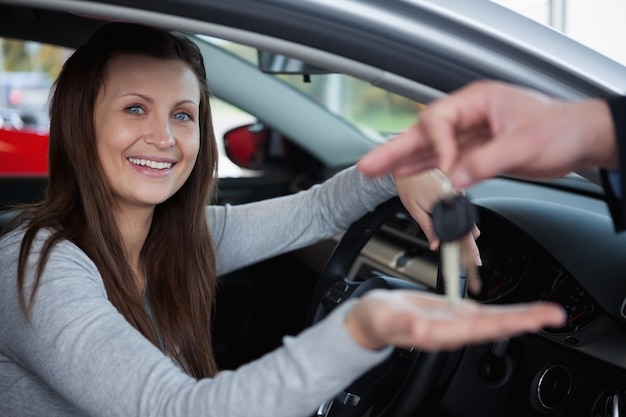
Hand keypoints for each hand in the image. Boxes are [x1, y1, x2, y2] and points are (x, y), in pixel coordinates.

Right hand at [345, 289, 564, 350]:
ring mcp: (455, 323)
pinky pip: (484, 315)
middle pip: (496, 326)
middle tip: (556, 314)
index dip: (511, 322)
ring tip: (546, 313)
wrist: (370, 320)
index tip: (536, 319)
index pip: (483, 328)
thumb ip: (402, 325)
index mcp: (442, 332)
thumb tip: (421, 331)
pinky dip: (504, 312)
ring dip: (521, 317)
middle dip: (527, 320)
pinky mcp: (452, 314)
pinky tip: (517, 312)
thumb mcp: (383, 317)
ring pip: (494, 321)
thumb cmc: (375, 319)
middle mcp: (453, 330)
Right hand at [358, 81, 617, 188]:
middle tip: (369, 164)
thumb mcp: (522, 145)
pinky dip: (426, 169)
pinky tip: (407, 173)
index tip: (446, 167)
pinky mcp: (477, 153)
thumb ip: (483, 163)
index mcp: (478, 101)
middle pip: (424, 132)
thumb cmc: (562, 128)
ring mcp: (472, 136)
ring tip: (376, 170)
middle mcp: (470, 116)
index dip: (437, 145)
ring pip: (430, 149)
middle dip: (395, 149)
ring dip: (404, 161)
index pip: (440, 120)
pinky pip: (445, 162)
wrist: (582, 141)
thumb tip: (454, 179)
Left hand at [393, 169, 480, 262]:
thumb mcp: (415, 210)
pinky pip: (464, 211)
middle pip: (470, 226)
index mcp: (446, 201)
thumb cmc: (410, 185)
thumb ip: (428, 228)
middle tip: (473, 260)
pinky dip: (463, 222)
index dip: (468, 248)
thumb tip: (436, 245)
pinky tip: (462, 233)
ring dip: (467, 233)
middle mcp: (457, 195)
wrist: (410, 167)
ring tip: (468, 251)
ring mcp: (459, 193)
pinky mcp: (458, 192)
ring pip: (469, 219)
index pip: (462, 230)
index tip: (473, 261)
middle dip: (471, 244)